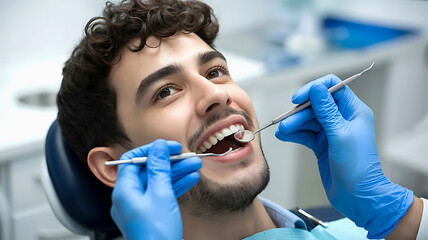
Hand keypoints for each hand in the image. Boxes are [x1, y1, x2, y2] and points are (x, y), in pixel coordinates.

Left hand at [110, 139, 200, 239]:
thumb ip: (158, 168)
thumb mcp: (160, 194)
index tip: (169, 146)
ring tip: (195, 165)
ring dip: (176, 172)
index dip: (152, 150)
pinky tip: (190, 179)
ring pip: (158, 182)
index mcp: (124, 190)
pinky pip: (162, 194)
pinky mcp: (151, 215)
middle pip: (148, 170)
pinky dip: (175, 186)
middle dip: (169, 162)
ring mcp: (140, 207)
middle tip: (186, 156)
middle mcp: (129, 197)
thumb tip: (158, 147)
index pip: (133, 160)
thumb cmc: (156, 233)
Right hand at [275, 74, 412, 238]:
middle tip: (286, 122)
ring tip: (282, 132)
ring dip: (293, 124)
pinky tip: (283, 136)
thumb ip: (326, 110)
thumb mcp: (340, 133)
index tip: (298, 99)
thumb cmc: (356, 166)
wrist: (357, 196)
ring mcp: (331, 131)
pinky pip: (305, 133)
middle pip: (315, 104)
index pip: (332, 88)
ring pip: (308, 119)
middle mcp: (342, 118)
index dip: (313, 89)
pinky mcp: (321, 144)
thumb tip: (316, 88)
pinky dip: (294, 134)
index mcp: (353, 111)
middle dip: (299, 112)